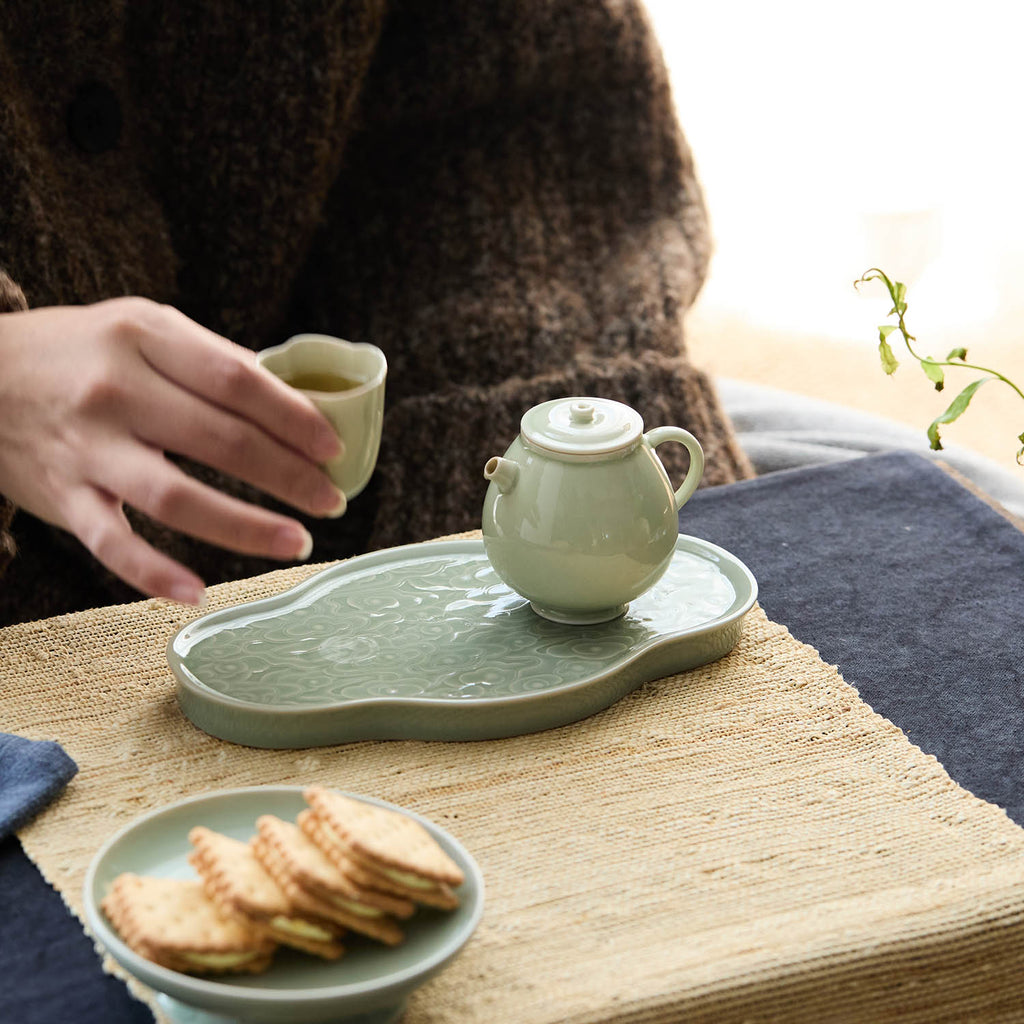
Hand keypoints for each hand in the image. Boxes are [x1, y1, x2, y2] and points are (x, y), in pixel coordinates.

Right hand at [0, 297, 346, 604]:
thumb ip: (214, 359)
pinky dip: (153, 573)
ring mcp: (87, 448)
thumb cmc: (78, 351)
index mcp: (145, 338)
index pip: (238, 382)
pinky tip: (199, 591)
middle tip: (331, 500)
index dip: (295, 419)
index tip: (334, 449)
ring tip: (297, 541)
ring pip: (176, 498)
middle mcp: (116, 391)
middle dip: (289, 476)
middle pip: (221, 441)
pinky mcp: (63, 496)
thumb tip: (297, 397)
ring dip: (245, 527)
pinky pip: (112, 544)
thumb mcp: (143, 326)